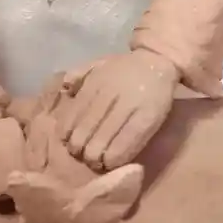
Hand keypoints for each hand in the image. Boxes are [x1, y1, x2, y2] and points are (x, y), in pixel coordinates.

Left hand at [55, 50, 178, 170]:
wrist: (158, 61)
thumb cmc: (125, 67)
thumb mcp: (99, 63)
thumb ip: (79, 74)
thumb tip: (64, 90)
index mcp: (95, 84)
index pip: (72, 116)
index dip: (67, 135)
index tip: (69, 143)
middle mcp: (108, 95)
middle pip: (85, 133)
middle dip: (80, 150)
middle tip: (83, 156)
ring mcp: (128, 108)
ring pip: (103, 142)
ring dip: (97, 157)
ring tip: (98, 162)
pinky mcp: (146, 119)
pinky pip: (126, 144)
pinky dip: (116, 158)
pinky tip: (113, 162)